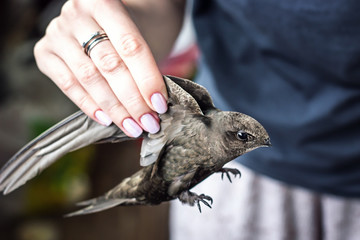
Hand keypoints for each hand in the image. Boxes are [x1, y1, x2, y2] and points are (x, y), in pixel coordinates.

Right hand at [34, 0, 167, 136]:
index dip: (147, 78)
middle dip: (132, 99)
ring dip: (114, 108)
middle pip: (109, 64)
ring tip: (132, 126)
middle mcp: (76, 13)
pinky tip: (107, 120)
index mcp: (104, 1)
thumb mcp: (141, 34)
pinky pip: (68, 85)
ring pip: (89, 78)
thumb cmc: (127, 30)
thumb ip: (144, 64)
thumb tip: (153, 106)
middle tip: (149, 122)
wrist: (102, 19)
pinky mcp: (44, 52)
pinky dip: (89, 105)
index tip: (160, 104)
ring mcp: (57, 33)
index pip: (130, 46)